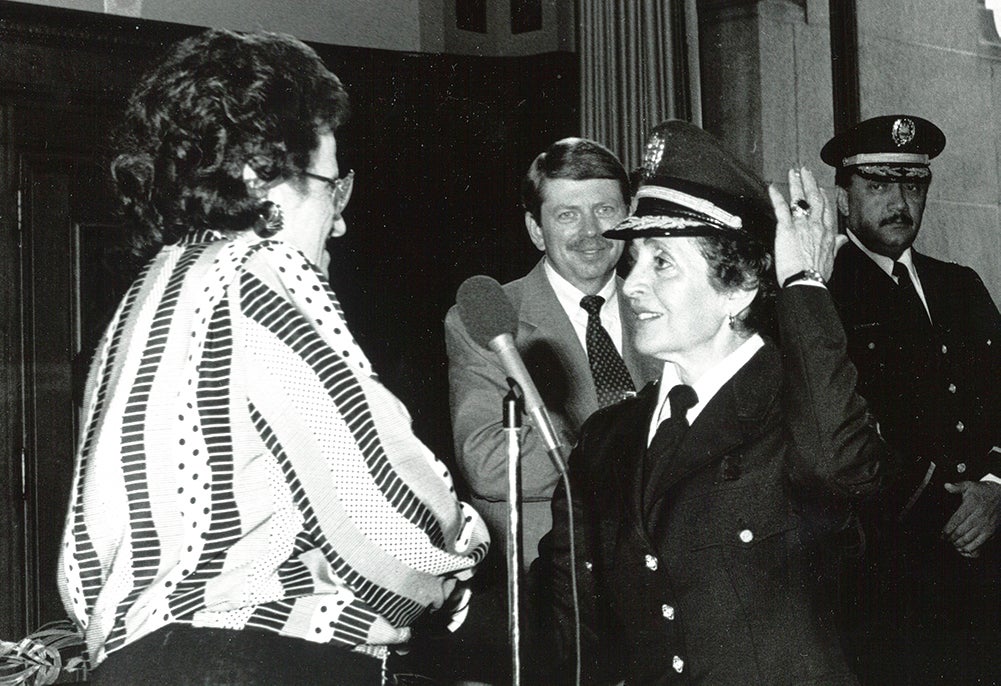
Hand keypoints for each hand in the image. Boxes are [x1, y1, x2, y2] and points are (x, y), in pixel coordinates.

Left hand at [768, 167, 845, 283]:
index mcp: (827, 232)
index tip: (819, 188)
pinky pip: (781, 209)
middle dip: (810, 183)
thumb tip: (843, 239)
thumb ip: (836, 246)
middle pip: (814, 199)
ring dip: (796, 184)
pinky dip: (776, 197)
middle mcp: (816, 225)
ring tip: (793, 173)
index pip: (826, 209)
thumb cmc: (817, 275)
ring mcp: (802, 225)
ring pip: (799, 199)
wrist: (807, 281)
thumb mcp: (831, 259)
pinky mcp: (787, 229)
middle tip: (805, 171)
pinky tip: (772, 188)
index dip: (822, 196)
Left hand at [942, 480, 1000, 556]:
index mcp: (971, 506)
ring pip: (970, 538)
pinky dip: (971, 548)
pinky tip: (964, 549)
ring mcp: (986, 525)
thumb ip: (957, 487)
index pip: (956, 520)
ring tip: (953, 545)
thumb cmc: (983, 491)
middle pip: (961, 531)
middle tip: (946, 540)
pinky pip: (980, 543)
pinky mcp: (991, 531)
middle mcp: (978, 517)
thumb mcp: (969, 485)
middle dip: (951, 538)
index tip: (941, 534)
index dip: (947, 529)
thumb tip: (946, 486)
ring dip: (959, 544)